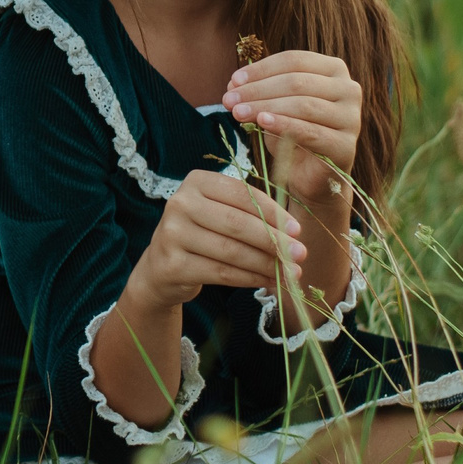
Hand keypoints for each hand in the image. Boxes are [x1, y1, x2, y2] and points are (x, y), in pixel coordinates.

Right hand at [128, 169, 303, 310]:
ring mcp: (172, 234)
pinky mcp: (172, 264)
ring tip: (290, 273)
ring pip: (232, 251)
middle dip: (273, 241)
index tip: (298, 230)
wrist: (162, 267)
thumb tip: (293, 235)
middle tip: (300, 254)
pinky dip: (251, 279)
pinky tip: (268, 281)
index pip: (242, 194)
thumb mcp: (220, 213)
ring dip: (266, 264)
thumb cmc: (202, 234)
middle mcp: (179, 203)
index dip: (273, 213)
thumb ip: (250, 215)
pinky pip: (221, 273)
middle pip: (237, 223)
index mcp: (196, 182)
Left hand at [222, 50, 360, 220]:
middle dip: (258, 90)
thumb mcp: (274, 105)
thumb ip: (259, 90)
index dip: (261, 69)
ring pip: (303, 104)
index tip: (233, 81)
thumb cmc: (292, 134)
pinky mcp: (345, 145)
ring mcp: (351, 117)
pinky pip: (310, 131)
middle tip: (229, 100)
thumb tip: (233, 83)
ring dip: (265, 106)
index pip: (294, 60)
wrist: (310, 177)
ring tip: (237, 113)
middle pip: (297, 82)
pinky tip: (261, 122)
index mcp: (334, 70)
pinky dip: (283, 124)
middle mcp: (349, 89)